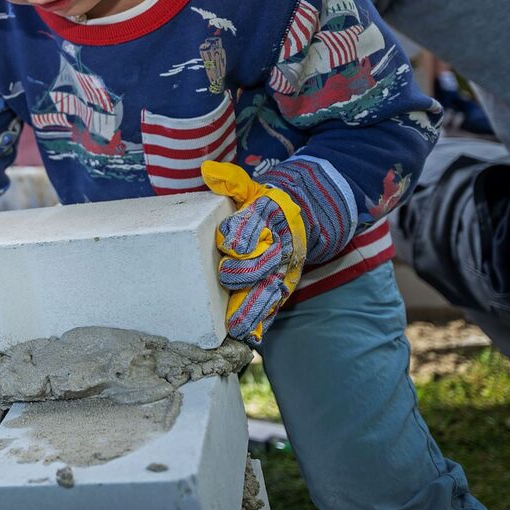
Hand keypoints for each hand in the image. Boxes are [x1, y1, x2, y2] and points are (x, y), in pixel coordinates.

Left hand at [202, 161, 307, 346]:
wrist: (300, 218)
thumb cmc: (262, 205)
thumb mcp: (249, 189)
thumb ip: (231, 181)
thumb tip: (209, 172)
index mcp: (266, 218)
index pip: (253, 226)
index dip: (239, 235)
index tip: (227, 242)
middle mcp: (276, 245)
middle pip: (261, 262)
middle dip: (243, 271)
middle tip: (225, 276)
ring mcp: (280, 269)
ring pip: (268, 289)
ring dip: (251, 307)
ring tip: (234, 325)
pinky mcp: (281, 286)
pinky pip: (272, 306)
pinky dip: (261, 321)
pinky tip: (248, 337)